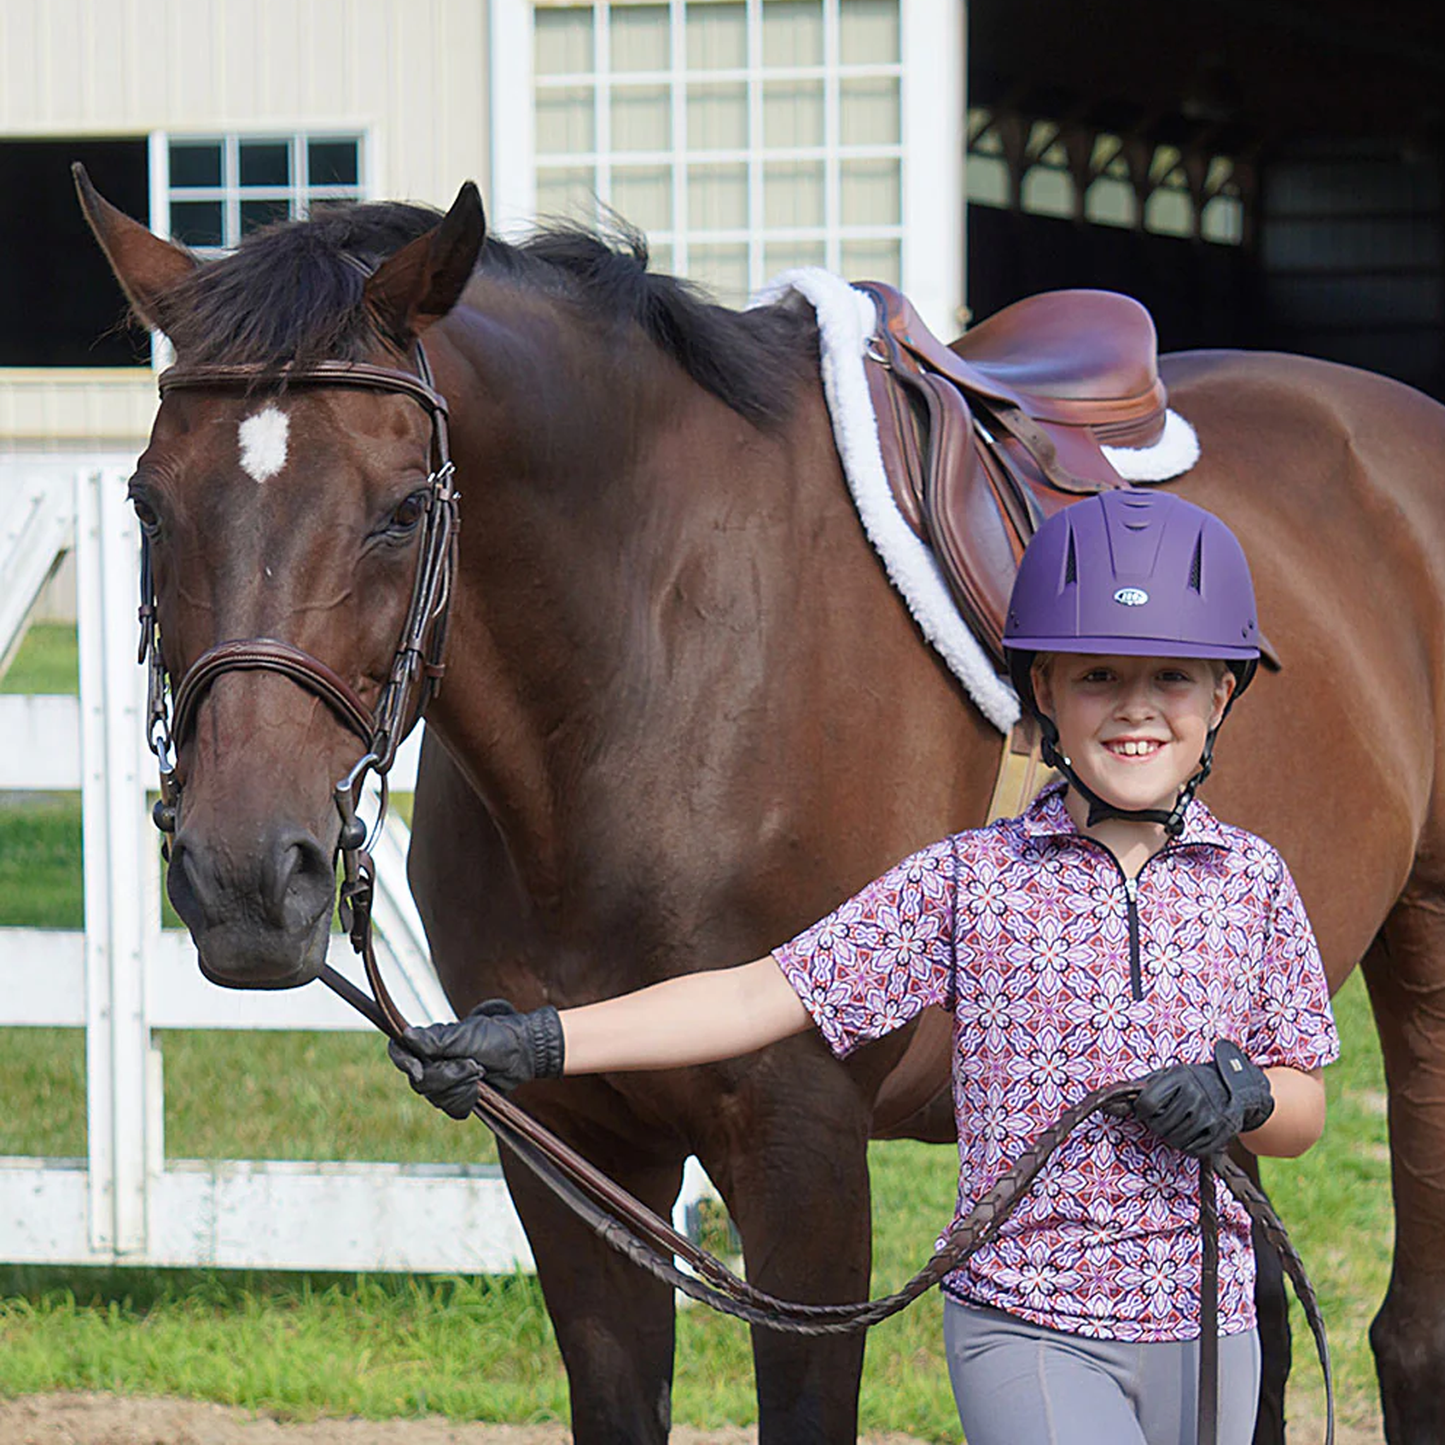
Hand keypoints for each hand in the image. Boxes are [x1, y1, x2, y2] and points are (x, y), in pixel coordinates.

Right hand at [388, 998, 565, 1118]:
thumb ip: (437, 1040)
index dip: (404, 1063)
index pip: (398, 1051)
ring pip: (436, 1097)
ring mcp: (444, 1080)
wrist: (523, 1055)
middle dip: (450, 1076)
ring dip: (462, 1087)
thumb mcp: (467, 1036)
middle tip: (474, 1064)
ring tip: (480, 1072)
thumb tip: (406, 1035)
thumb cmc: (497, 1038)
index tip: (420, 1071)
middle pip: (420, 1082)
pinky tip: (480, 1089)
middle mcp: (431, 1061)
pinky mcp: (457, 1096)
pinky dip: (468, 1100)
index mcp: (429, 1041)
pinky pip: (451, 1108)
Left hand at [1130, 1040, 1273, 1156]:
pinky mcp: (1221, 1132)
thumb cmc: (1193, 1082)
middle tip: (1163, 1119)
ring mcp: (1210, 1115)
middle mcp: (1196, 1095)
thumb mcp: (1170, 1074)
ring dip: (1171, 1136)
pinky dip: (1187, 1146)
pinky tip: (1190, 1133)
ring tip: (1176, 1125)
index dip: (1142, 1111)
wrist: (1235, 1088)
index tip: (1147, 1111)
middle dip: (1156, 1125)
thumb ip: (1145, 1085)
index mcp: (1179, 1077)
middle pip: (1159, 1125)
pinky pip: (1192, 1150)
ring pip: (1174, 1139)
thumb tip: (1111, 1098)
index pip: (1147, 1104)